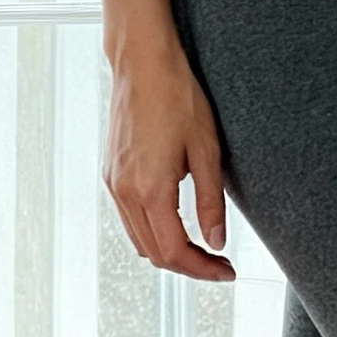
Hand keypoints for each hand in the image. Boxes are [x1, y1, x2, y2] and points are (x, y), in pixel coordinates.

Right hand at [103, 37, 235, 281]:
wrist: (143, 64)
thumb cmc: (177, 96)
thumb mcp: (207, 152)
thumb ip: (210, 203)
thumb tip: (217, 242)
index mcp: (149, 189)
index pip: (174, 251)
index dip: (202, 269)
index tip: (226, 271)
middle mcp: (124, 191)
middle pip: (154, 253)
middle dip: (189, 266)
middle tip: (219, 265)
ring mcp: (113, 184)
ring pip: (139, 240)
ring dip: (169, 252)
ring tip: (201, 249)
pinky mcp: (110, 174)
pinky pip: (129, 219)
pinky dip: (153, 233)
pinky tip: (176, 225)